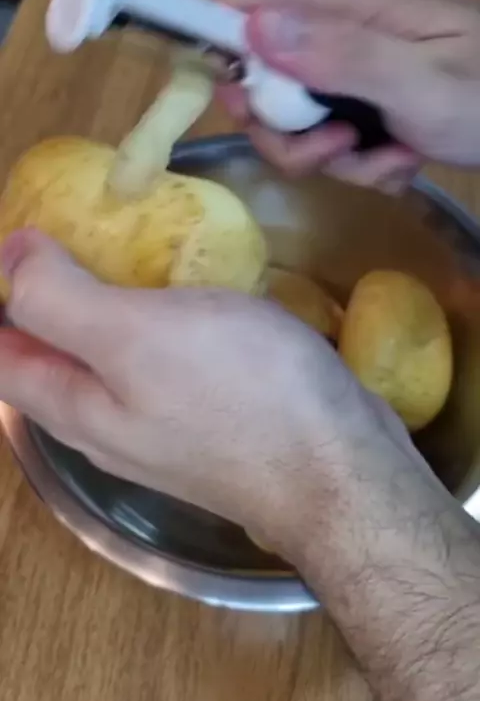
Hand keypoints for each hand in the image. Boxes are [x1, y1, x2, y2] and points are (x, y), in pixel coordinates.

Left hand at [0, 226, 416, 553]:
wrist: (340, 467)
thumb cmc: (238, 395)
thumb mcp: (135, 336)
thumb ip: (58, 300)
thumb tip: (7, 258)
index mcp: (72, 406)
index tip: (23, 242)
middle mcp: (105, 424)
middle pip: (46, 359)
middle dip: (40, 299)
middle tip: (66, 233)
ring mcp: (158, 425)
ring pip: (104, 360)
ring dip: (98, 308)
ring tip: (119, 249)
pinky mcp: (207, 415)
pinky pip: (159, 361)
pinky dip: (153, 321)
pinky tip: (181, 293)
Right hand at [219, 0, 479, 191]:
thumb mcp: (417, 80)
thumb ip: (339, 56)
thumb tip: (253, 30)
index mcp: (348, 4)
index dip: (231, 44)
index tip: (248, 98)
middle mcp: (338, 34)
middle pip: (259, 77)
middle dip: (285, 129)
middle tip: (333, 146)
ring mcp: (349, 74)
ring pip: (293, 124)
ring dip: (334, 159)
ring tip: (389, 157)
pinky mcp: (362, 109)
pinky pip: (331, 147)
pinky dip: (363, 166)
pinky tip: (403, 161)